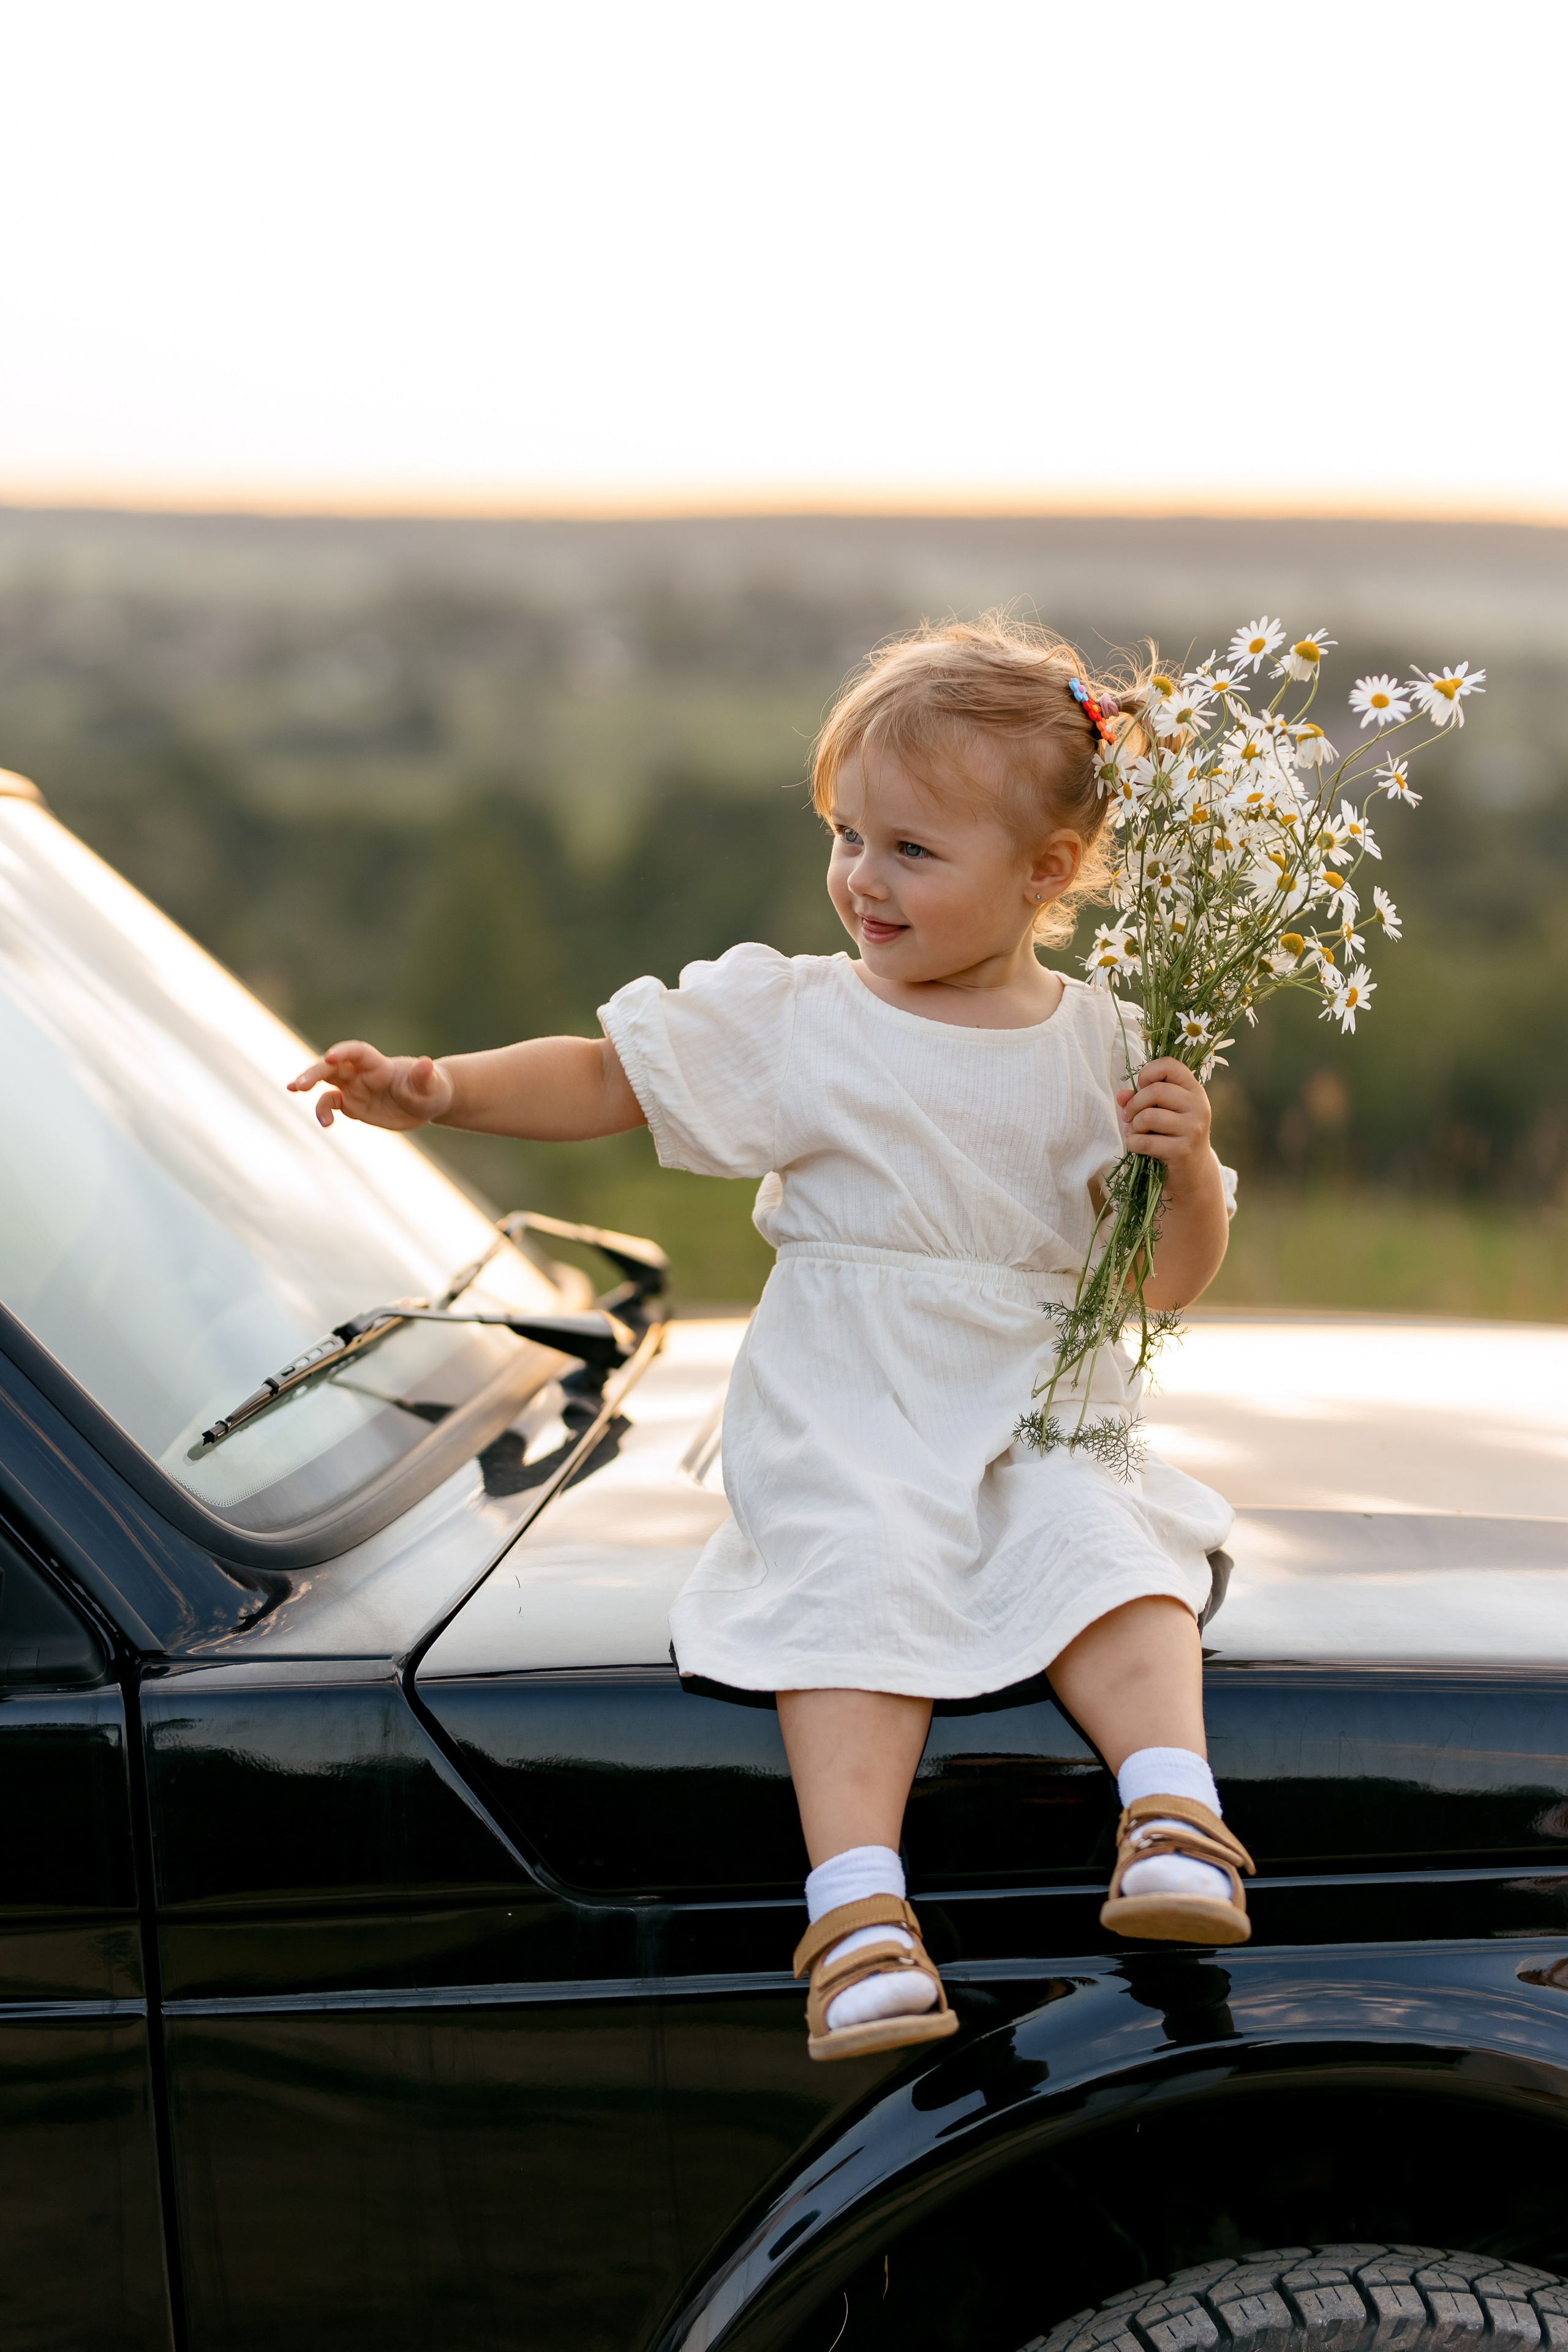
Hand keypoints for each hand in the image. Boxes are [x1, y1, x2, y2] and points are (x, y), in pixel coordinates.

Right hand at [287, 1040, 453, 1130]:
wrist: (427, 1102)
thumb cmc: (432, 1089)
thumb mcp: (432, 1085)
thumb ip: (424, 1076)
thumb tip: (425, 1064)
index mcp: (379, 1065)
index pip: (357, 1052)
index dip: (343, 1052)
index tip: (331, 1057)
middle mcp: (362, 1073)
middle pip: (332, 1065)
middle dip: (313, 1072)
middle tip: (297, 1085)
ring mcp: (354, 1088)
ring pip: (324, 1082)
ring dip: (307, 1084)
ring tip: (293, 1091)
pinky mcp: (352, 1105)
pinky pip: (330, 1105)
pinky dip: (323, 1112)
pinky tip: (325, 1124)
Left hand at [1116, 1058, 1213, 1193]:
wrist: (1192, 1173)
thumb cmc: (1172, 1136)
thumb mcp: (1160, 1112)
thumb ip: (1140, 1099)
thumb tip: (1121, 1095)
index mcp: (1194, 1091)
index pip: (1170, 1065)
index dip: (1148, 1073)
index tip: (1141, 1087)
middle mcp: (1198, 1106)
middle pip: (1155, 1090)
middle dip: (1134, 1104)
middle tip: (1128, 1117)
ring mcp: (1193, 1128)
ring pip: (1148, 1116)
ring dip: (1133, 1126)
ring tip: (1134, 1132)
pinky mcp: (1183, 1150)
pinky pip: (1145, 1141)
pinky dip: (1133, 1143)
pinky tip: (1137, 1146)